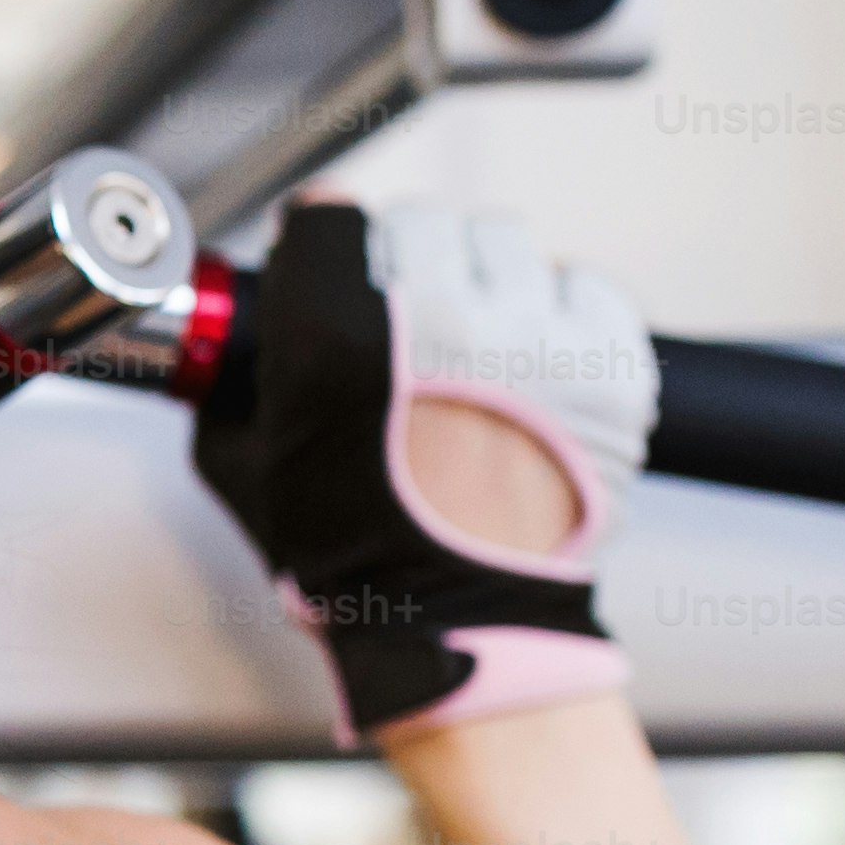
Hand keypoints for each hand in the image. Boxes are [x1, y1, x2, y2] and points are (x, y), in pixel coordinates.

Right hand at [187, 199, 658, 743]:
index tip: (323, 256)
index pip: (326, 215)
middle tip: (395, 316)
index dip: (318, 239)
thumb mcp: (251, 468)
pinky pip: (582, 284)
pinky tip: (529, 359)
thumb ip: (235, 385)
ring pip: (504, 244)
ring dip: (481, 280)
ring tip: (470, 342)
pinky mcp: (608, 364)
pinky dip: (556, 310)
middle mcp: (441, 322)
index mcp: (338, 341)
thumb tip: (241, 337)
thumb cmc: (357, 562)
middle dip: (399, 262)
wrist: (464, 629)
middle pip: (419, 221)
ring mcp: (536, 339)